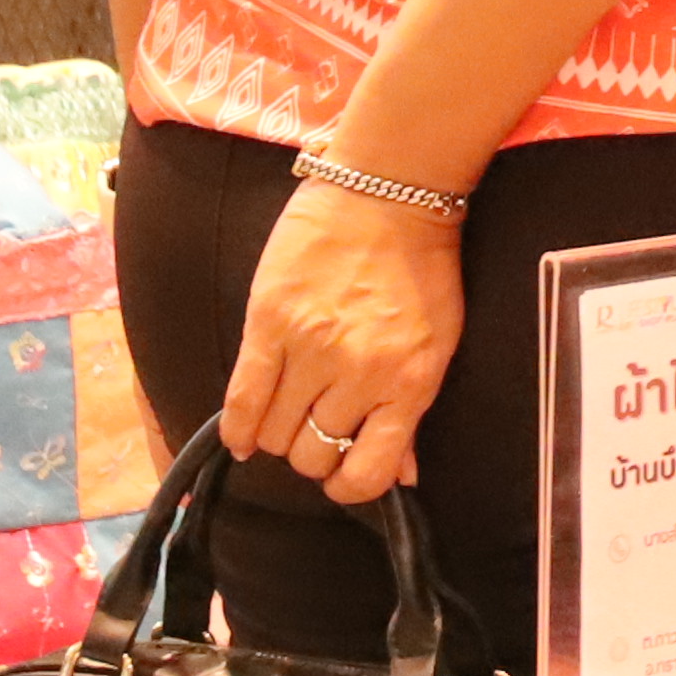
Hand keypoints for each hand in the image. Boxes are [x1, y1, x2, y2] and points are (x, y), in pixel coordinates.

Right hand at [216, 173, 464, 508]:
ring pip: (276, 436)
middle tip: (314, 427)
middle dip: (312, 452)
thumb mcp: (437, 342)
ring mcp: (312, 349)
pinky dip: (239, 428)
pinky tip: (244, 435)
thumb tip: (402, 475)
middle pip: (313, 457)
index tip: (342, 471)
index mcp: (410, 383)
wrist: (391, 191)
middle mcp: (360, 374)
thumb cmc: (421, 268)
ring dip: (278, 435)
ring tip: (287, 414)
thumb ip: (412, 411)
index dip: (350, 485)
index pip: (368, 475)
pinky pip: (243, 400)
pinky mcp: (270, 324)